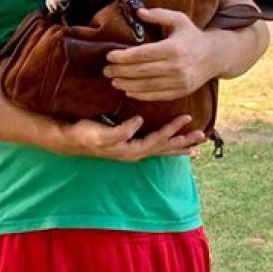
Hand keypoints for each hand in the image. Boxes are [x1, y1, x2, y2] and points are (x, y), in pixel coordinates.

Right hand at [56, 113, 205, 160]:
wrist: (70, 140)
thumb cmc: (85, 135)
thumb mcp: (101, 133)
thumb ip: (121, 130)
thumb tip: (139, 122)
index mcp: (131, 150)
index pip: (157, 140)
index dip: (172, 130)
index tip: (186, 118)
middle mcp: (135, 153)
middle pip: (164, 149)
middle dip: (183, 142)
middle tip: (202, 137)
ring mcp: (132, 151)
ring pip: (161, 150)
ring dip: (179, 146)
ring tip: (195, 146)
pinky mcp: (129, 147)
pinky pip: (154, 147)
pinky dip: (167, 146)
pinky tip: (173, 145)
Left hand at [104, 7, 215, 99]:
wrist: (215, 56)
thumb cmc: (192, 36)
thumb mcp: (179, 20)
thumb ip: (159, 14)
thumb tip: (138, 12)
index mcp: (174, 48)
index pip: (143, 54)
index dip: (124, 56)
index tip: (109, 56)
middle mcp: (176, 67)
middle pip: (141, 71)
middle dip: (120, 71)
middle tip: (106, 70)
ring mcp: (179, 82)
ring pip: (147, 86)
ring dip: (127, 84)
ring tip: (113, 81)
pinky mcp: (180, 92)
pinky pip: (156, 96)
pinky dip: (140, 95)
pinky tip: (128, 90)